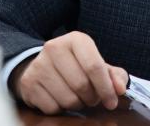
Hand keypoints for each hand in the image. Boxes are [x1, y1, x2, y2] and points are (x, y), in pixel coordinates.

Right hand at [13, 31, 128, 113]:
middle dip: (92, 98)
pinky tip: (60, 99)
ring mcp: (39, 65)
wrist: (41, 65)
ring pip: (68, 99)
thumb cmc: (75, 65)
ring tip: (77, 97)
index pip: (94, 66)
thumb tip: (120, 89)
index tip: (112, 102)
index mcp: (76, 39)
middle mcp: (54, 48)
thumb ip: (113, 75)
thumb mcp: (96, 64)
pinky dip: (61, 109)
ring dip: (77, 105)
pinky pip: (52, 108)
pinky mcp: (28, 83)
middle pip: (81, 85)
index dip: (106, 88)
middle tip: (92, 98)